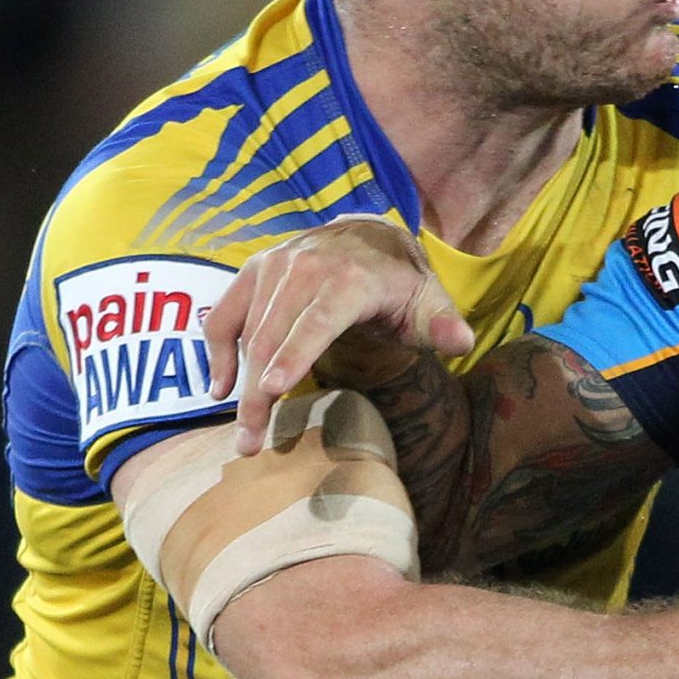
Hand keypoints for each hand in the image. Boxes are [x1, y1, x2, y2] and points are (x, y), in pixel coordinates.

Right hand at [204, 216, 475, 454]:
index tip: (274, 389)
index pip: (319, 321)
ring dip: (238, 385)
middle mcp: (306, 267)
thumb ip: (442, 324)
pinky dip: (217, 352)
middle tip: (251, 443)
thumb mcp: (428, 300)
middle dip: (259, 394)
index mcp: (351, 278)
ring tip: (243, 433)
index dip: (295, 354)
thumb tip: (462, 343)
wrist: (369, 236)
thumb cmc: (401, 281)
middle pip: (273, 337)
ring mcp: (275, 267)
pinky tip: (221, 388)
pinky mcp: (253, 270)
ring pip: (246, 332)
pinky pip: (224, 315)